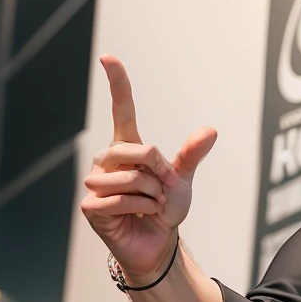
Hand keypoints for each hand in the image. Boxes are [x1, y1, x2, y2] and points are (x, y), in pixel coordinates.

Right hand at [81, 55, 217, 283]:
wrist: (157, 244)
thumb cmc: (165, 209)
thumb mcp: (182, 180)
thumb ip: (191, 155)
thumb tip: (210, 130)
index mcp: (129, 147)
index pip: (121, 109)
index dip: (117, 83)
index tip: (108, 57)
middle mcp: (108, 160)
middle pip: (134, 149)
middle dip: (157, 171)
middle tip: (162, 190)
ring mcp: (96, 182)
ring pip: (126, 177)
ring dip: (148, 195)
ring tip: (148, 205)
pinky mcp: (90, 206)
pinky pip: (117, 200)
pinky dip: (136, 209)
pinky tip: (136, 216)